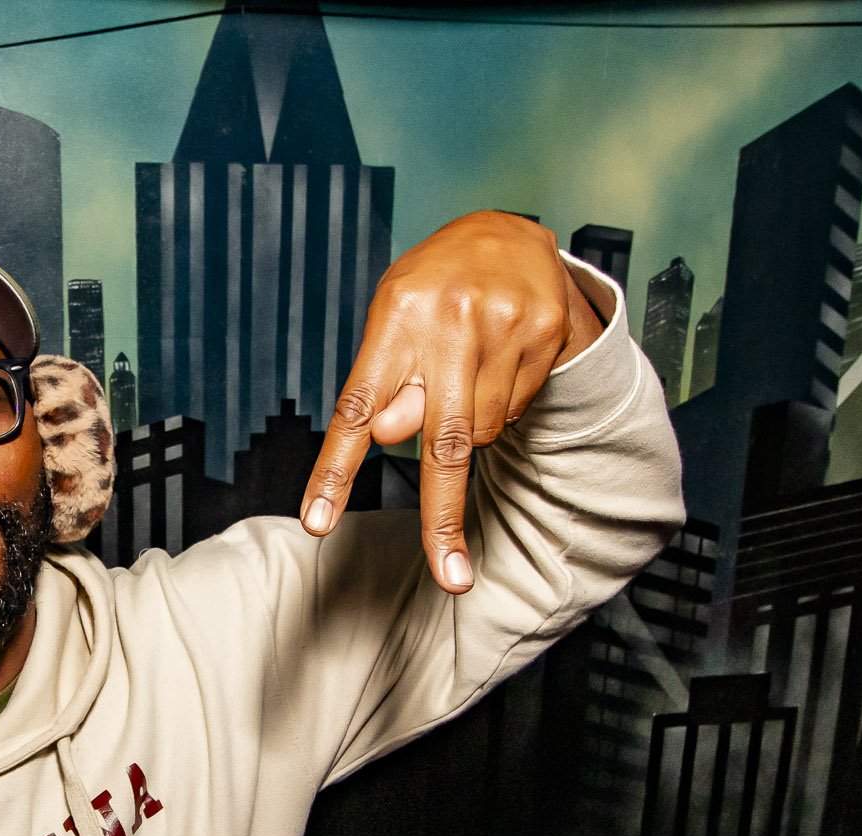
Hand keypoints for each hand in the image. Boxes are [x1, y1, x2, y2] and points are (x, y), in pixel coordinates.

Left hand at [300, 210, 605, 592]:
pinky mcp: (545, 335)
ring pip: (482, 432)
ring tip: (463, 374)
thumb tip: (390, 439)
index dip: (335, 471)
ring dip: (466, 429)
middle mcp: (452, 323)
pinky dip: (499, 407)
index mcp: (397, 317)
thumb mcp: (391, 322)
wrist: (506, 232)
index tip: (316, 524)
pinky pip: (515, 410)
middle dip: (443, 518)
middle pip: (443, 444)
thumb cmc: (431, 289)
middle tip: (450, 578)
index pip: (356, 409)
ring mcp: (505, 328)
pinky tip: (494, 366)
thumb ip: (386, 383)